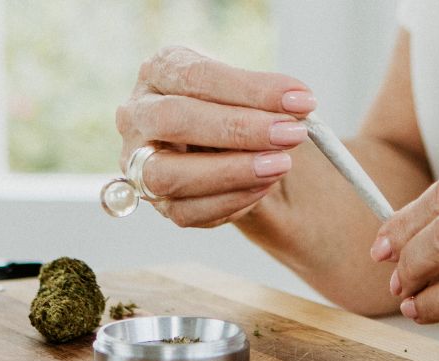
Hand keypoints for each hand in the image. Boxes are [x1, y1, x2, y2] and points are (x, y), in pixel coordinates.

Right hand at [115, 46, 315, 227]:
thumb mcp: (246, 91)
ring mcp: (137, 161)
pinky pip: (186, 211)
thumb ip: (265, 99)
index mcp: (159, 71)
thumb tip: (298, 107)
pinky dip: (231, 200)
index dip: (252, 89)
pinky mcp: (155, 201)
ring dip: (232, 172)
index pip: (198, 76)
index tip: (301, 100)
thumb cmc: (233, 109)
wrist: (224, 147)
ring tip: (281, 165)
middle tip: (290, 134)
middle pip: (174, 120)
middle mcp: (137, 115)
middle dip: (239, 129)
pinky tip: (265, 187)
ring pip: (168, 174)